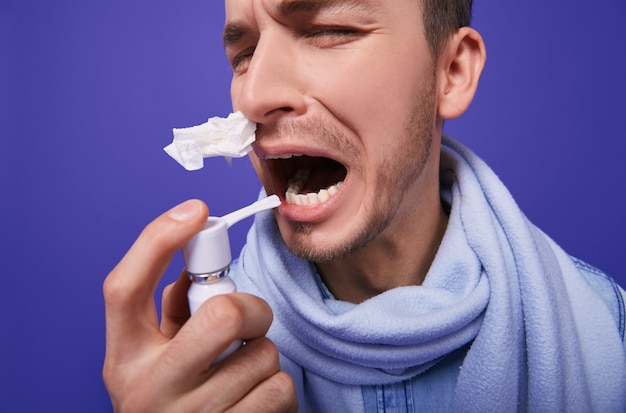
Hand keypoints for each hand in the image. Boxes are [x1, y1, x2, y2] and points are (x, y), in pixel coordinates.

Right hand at [103, 200, 297, 411]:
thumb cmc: (174, 396)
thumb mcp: (155, 356)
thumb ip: (171, 312)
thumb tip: (199, 263)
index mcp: (123, 360)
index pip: (124, 289)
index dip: (158, 240)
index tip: (196, 211)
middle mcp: (148, 391)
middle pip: (222, 316)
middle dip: (252, 309)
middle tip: (251, 319)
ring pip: (263, 356)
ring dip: (263, 357)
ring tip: (242, 375)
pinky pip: (280, 389)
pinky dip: (278, 388)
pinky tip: (255, 400)